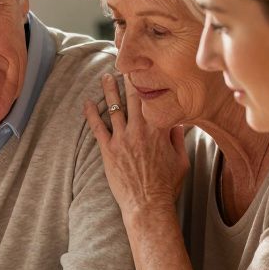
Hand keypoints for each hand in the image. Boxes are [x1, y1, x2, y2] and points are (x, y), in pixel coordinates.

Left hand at [83, 73, 188, 224]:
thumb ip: (178, 138)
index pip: (153, 99)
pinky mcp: (108, 151)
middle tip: (123, 63)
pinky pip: (97, 127)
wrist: (148, 205)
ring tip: (106, 77)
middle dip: (128, 78)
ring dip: (109, 90)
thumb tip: (178, 122)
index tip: (145, 68)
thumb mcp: (181, 160)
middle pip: (133, 97)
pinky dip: (91, 113)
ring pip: (114, 107)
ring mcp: (123, 139)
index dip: (148, 82)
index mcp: (160, 129)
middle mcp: (141, 129)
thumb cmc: (167, 185)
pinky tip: (87, 103)